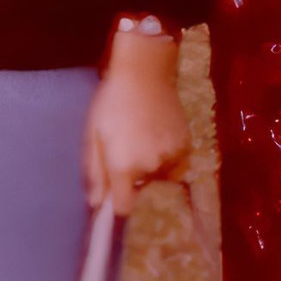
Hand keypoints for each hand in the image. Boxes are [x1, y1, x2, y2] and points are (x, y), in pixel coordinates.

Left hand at [84, 31, 189, 214]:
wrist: (144, 73)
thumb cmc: (111, 103)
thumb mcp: (94, 136)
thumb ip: (95, 173)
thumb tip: (96, 205)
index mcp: (124, 166)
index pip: (124, 207)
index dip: (117, 202)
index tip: (114, 191)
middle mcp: (150, 167)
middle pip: (141, 189)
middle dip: (132, 177)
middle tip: (126, 147)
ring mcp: (172, 157)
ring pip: (159, 177)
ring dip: (151, 166)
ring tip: (142, 137)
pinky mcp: (186, 147)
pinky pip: (175, 164)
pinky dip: (167, 156)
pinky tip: (157, 134)